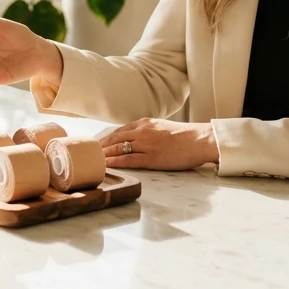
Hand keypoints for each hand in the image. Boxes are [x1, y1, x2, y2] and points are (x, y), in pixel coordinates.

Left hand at [100, 119, 219, 170]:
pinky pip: (128, 160)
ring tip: (93, 160)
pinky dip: (115, 162)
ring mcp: (145, 144)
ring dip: (104, 155)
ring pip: (118, 148)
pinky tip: (106, 165)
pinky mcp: (151, 158)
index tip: (96, 144)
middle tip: (89, 153)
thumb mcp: (162, 127)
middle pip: (114, 139)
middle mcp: (142, 131)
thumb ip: (147, 131)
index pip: (118, 130)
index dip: (105, 138)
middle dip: (100, 146)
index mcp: (144, 123)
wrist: (200, 139)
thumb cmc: (184, 135)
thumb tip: (136, 138)